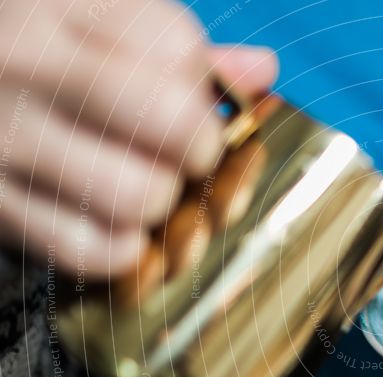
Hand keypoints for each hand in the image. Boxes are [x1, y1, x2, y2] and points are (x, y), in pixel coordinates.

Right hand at [0, 0, 276, 276]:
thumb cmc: (29, 52)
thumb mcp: (90, 23)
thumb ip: (174, 45)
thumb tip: (261, 71)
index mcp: (58, 8)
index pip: (177, 49)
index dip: (202, 84)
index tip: (189, 97)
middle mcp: (27, 67)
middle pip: (175, 123)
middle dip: (201, 148)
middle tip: (186, 153)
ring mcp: (4, 138)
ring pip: (138, 194)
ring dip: (162, 203)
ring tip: (147, 189)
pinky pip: (87, 248)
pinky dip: (123, 250)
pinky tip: (122, 230)